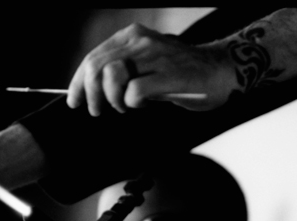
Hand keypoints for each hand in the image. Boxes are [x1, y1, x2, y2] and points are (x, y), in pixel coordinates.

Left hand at [66, 23, 235, 116]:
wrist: (222, 70)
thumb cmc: (182, 73)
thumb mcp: (146, 65)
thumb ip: (121, 71)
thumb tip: (91, 90)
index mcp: (132, 36)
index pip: (93, 57)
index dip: (77, 82)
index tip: (74, 101)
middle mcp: (141, 41)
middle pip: (96, 67)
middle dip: (91, 94)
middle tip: (98, 110)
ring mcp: (155, 56)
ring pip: (112, 76)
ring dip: (112, 98)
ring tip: (123, 106)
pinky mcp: (169, 75)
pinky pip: (135, 92)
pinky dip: (132, 103)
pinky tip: (143, 104)